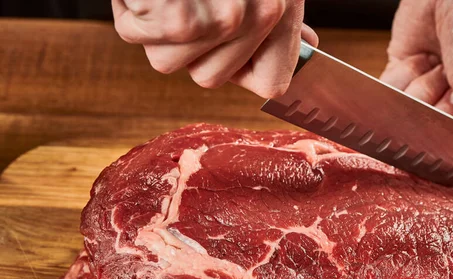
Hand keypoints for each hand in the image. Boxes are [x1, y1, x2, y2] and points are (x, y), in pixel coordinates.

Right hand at [112, 0, 318, 97]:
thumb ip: (285, 18)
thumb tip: (309, 43)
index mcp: (278, 8)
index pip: (271, 84)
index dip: (247, 71)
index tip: (235, 50)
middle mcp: (254, 18)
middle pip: (211, 78)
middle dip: (192, 46)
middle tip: (189, 2)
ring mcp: (219, 22)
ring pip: (171, 63)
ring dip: (157, 29)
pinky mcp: (178, 21)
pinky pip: (139, 37)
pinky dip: (130, 11)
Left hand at [380, 0, 452, 142]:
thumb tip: (450, 169)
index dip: (452, 144)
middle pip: (428, 139)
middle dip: (435, 108)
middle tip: (452, 81)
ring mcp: (427, 99)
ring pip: (405, 118)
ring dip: (419, 88)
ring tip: (439, 65)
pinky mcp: (401, 83)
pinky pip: (387, 98)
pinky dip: (400, 77)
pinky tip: (419, 59)